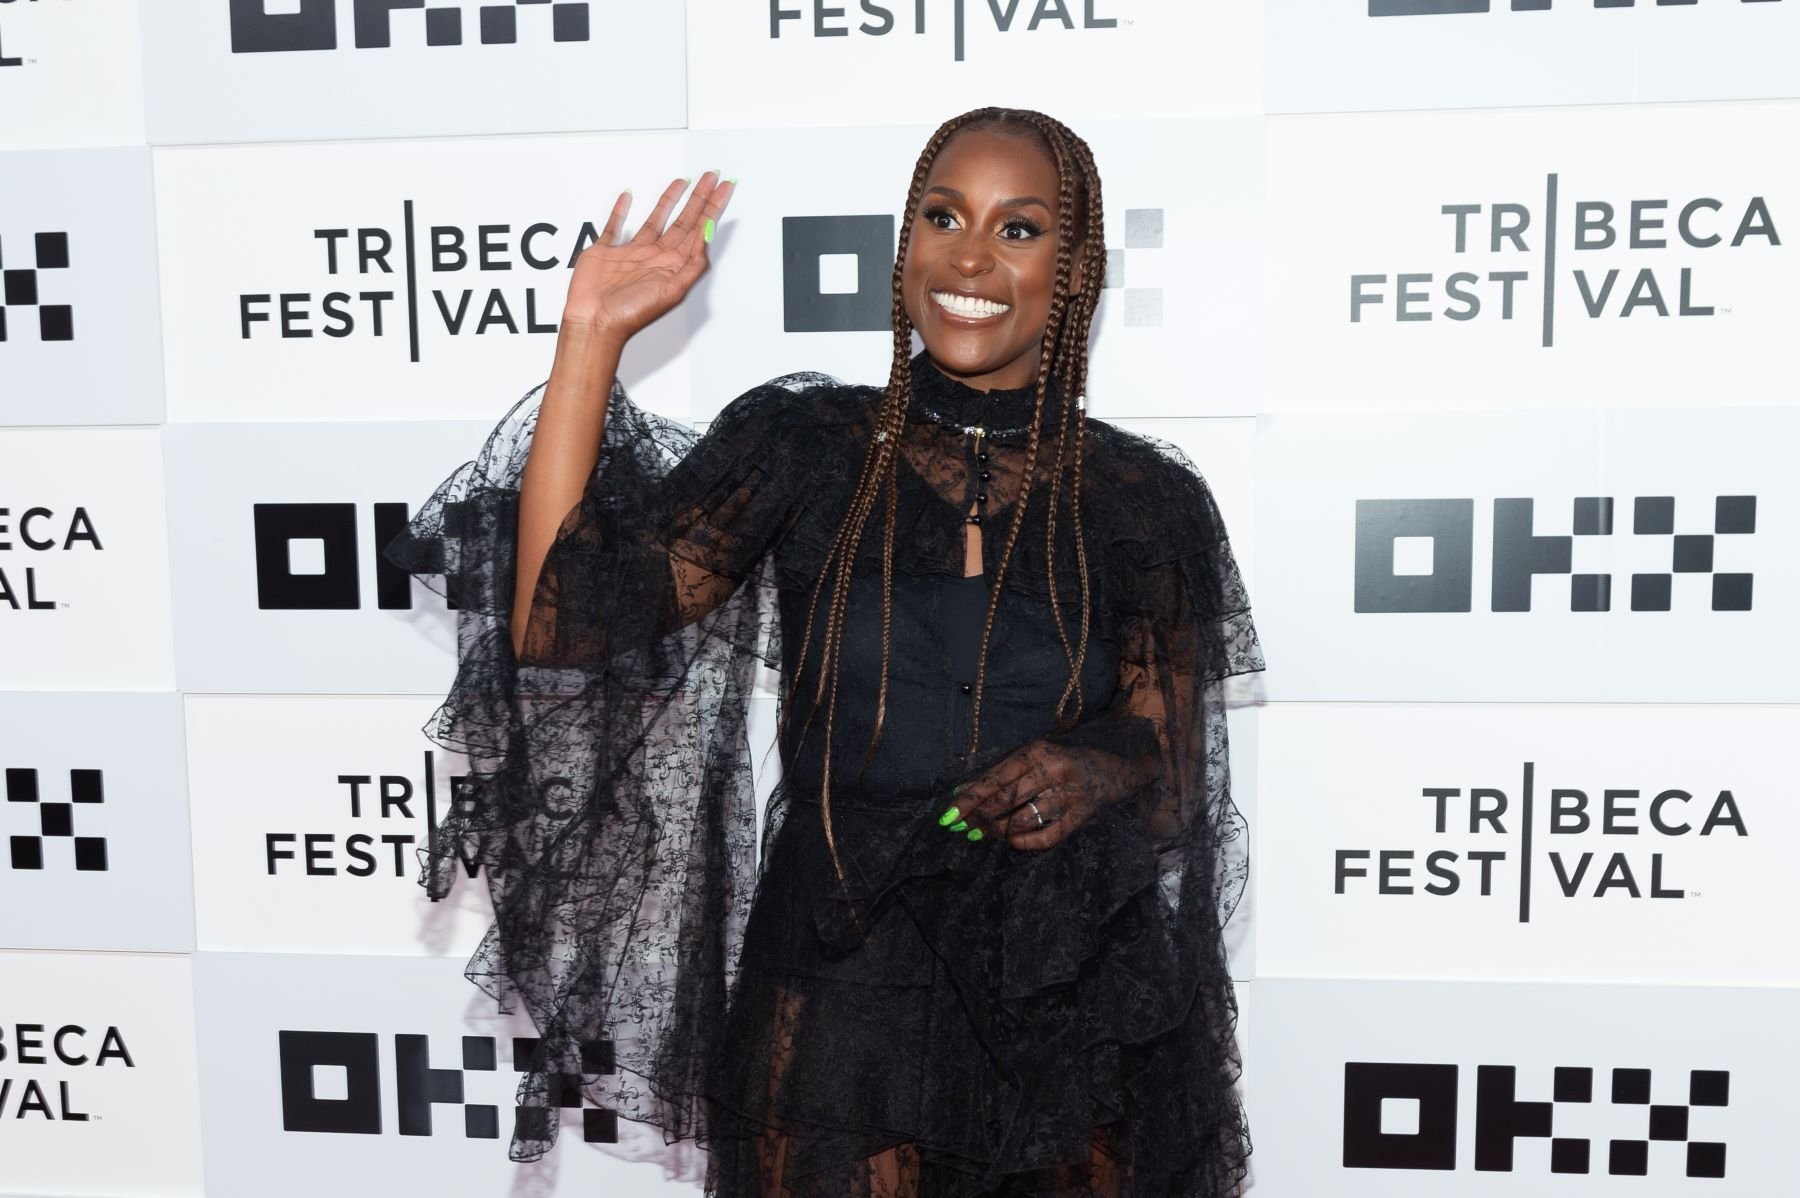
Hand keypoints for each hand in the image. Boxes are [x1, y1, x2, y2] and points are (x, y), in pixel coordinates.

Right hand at [561, 171, 734, 340]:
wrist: (594, 322)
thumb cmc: (630, 314)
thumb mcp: (671, 290)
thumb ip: (692, 264)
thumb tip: (707, 236)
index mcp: (673, 265)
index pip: (699, 230)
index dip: (713, 207)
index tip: (724, 187)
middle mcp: (656, 257)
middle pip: (683, 220)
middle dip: (699, 198)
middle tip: (711, 177)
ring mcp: (632, 253)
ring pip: (655, 219)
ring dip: (669, 200)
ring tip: (682, 182)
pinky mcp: (607, 252)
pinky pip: (615, 226)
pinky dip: (621, 211)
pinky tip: (629, 197)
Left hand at [937, 741, 1133, 851]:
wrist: (1115, 770)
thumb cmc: (1065, 764)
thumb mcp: (1035, 759)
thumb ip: (1003, 774)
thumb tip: (963, 792)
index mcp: (1037, 752)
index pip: (994, 779)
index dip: (969, 800)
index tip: (947, 816)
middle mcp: (1052, 770)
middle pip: (1005, 799)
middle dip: (978, 818)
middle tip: (961, 830)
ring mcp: (1068, 794)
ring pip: (1023, 818)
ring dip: (998, 831)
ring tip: (983, 835)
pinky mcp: (1081, 815)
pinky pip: (1047, 835)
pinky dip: (1026, 841)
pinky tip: (1013, 842)